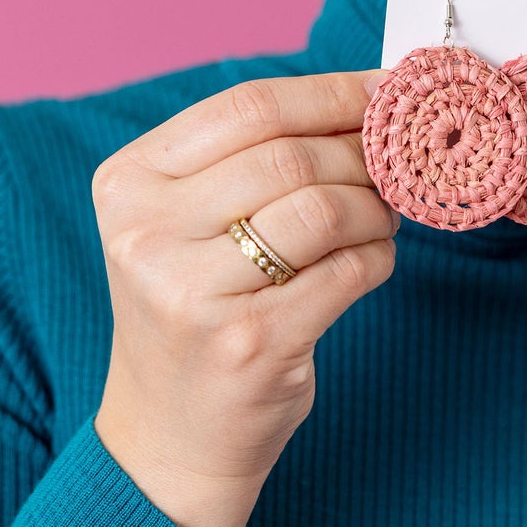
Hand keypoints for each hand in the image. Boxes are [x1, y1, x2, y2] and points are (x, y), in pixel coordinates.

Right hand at [91, 67, 397, 526]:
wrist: (170, 436)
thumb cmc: (197, 311)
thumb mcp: (186, 223)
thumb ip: (252, 158)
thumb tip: (368, 98)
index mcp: (128, 184)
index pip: (247, 108)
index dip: (331, 92)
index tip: (388, 90)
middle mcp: (147, 234)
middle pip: (291, 156)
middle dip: (364, 153)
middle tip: (398, 163)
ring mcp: (194, 292)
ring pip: (324, 208)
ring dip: (375, 208)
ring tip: (379, 218)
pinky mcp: (250, 343)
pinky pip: (348, 271)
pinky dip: (376, 258)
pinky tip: (368, 263)